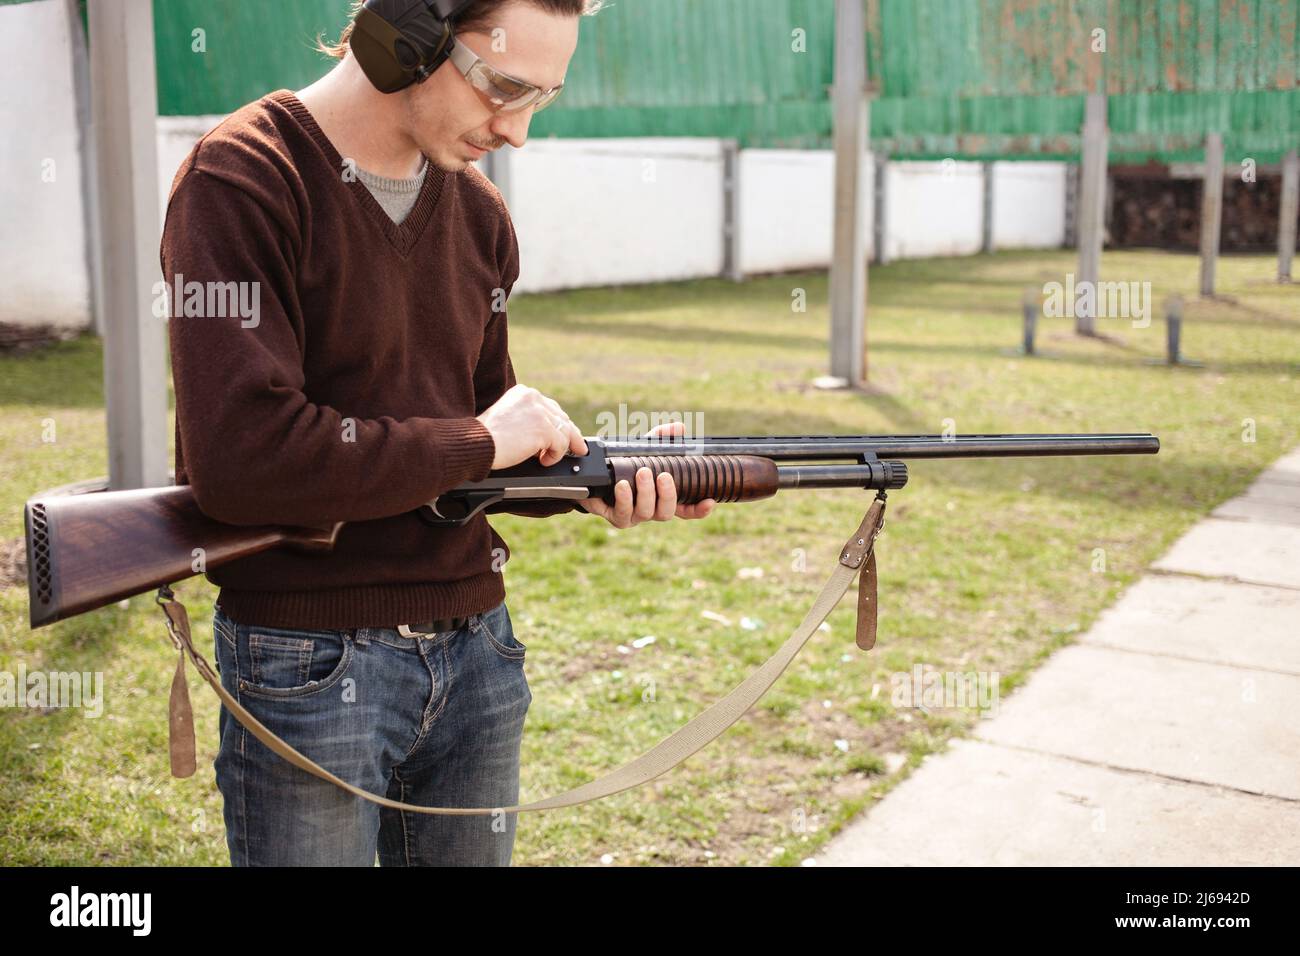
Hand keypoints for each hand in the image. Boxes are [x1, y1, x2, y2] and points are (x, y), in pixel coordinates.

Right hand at [476, 384, 586, 468]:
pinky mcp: (544, 428)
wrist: (477, 443)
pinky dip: (555, 456)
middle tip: (577, 448)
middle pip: (561, 417)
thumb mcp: (506, 418)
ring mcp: (539, 412)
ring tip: (549, 458)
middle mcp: (533, 397)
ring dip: (559, 448)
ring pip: (564, 431)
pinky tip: (544, 460)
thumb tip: (546, 434)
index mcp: (523, 393)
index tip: (566, 433)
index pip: (550, 407)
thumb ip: (526, 419)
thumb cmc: (484, 437)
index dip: (559, 422)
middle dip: (570, 435)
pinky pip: (561, 444)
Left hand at [580, 421, 715, 527]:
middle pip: (667, 512)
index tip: (709, 500)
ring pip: (647, 513)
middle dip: (667, 495)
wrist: (594, 473)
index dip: (699, 509)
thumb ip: (661, 439)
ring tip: (642, 472)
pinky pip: (623, 513)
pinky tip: (622, 485)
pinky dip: (625, 498)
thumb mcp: (644, 448)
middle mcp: (651, 510)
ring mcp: (634, 516)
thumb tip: (679, 428)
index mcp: (662, 497)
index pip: (686, 509)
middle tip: (662, 475)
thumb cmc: (624, 463)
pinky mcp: (616, 517)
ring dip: (646, 493)